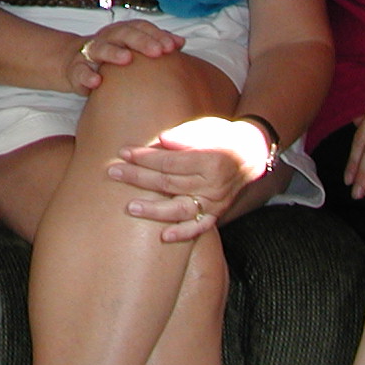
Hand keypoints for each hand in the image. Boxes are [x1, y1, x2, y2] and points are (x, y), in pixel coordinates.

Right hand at [67, 18, 185, 93]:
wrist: (73, 61)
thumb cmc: (111, 55)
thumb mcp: (132, 47)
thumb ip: (155, 44)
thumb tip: (180, 43)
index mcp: (122, 32)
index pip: (140, 27)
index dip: (156, 35)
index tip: (172, 47)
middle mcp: (107, 38)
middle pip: (123, 34)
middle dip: (141, 41)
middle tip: (157, 52)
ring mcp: (89, 53)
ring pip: (100, 48)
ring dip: (113, 52)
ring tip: (127, 59)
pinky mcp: (76, 70)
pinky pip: (80, 71)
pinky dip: (87, 76)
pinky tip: (97, 82)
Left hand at [107, 116, 269, 242]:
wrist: (250, 155)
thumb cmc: (222, 137)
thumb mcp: (206, 128)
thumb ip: (184, 135)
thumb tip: (160, 140)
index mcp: (210, 160)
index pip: (169, 162)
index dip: (144, 157)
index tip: (124, 152)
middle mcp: (213, 185)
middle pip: (168, 183)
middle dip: (138, 177)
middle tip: (114, 172)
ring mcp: (215, 202)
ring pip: (180, 209)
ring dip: (153, 210)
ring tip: (130, 207)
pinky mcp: (216, 213)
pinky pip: (199, 227)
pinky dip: (182, 233)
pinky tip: (164, 236)